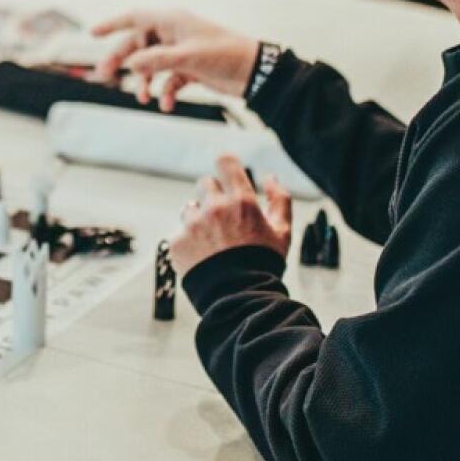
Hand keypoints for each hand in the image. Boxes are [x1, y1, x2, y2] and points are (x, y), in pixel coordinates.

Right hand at [89, 9, 261, 111]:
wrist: (256, 72)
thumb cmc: (225, 55)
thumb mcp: (188, 57)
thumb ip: (157, 60)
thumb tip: (131, 65)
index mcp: (172, 21)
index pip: (135, 17)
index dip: (113, 24)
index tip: (92, 33)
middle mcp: (174, 34)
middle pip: (138, 44)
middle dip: (122, 61)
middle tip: (104, 76)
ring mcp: (182, 51)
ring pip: (152, 64)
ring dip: (145, 81)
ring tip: (144, 98)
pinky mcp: (191, 68)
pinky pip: (169, 79)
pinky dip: (165, 91)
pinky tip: (167, 104)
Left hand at [169, 155, 291, 276]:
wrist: (240, 299)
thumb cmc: (263, 265)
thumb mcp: (282, 232)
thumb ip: (279, 200)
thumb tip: (270, 177)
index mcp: (241, 201)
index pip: (225, 162)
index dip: (225, 165)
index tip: (226, 173)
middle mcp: (215, 208)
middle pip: (204, 183)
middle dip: (213, 196)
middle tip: (222, 218)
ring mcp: (193, 224)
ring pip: (189, 208)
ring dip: (198, 218)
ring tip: (212, 242)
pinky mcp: (177, 242)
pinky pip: (179, 232)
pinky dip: (188, 241)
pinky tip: (202, 256)